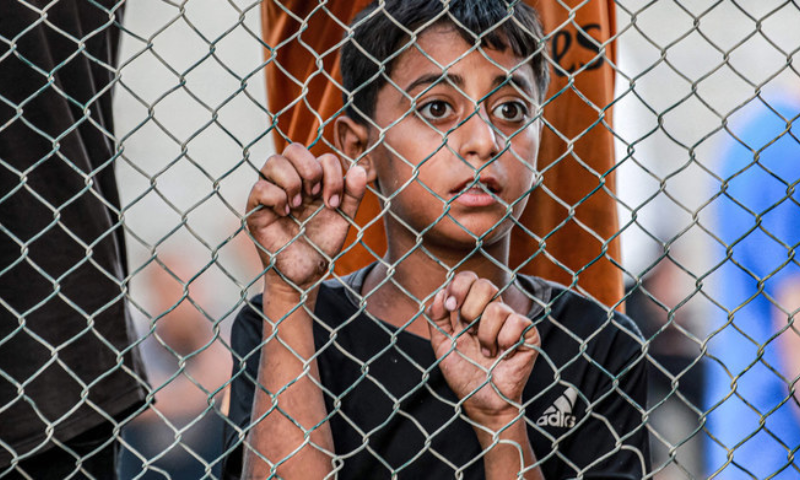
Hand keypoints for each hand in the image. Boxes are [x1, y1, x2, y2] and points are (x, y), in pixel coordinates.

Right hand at [245, 143, 366, 290]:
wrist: (307, 272)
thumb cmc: (322, 243)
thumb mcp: (343, 217)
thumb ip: (353, 194)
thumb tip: (359, 168)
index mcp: (311, 180)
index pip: (320, 156)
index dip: (331, 175)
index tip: (333, 203)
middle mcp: (289, 181)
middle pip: (293, 148)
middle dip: (310, 170)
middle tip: (315, 197)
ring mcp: (271, 192)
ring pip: (272, 161)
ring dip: (292, 182)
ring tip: (298, 206)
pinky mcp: (255, 209)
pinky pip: (260, 187)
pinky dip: (276, 198)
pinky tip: (284, 213)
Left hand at [427, 272, 539, 421]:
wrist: (481, 401)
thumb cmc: (464, 374)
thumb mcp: (442, 345)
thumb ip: (436, 318)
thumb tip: (440, 293)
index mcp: (472, 308)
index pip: (469, 278)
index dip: (459, 286)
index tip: (450, 308)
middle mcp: (493, 311)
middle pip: (485, 285)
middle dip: (470, 310)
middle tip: (467, 332)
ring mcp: (512, 321)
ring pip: (497, 309)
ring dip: (485, 336)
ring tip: (485, 353)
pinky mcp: (529, 334)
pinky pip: (517, 322)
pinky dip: (504, 342)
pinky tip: (502, 355)